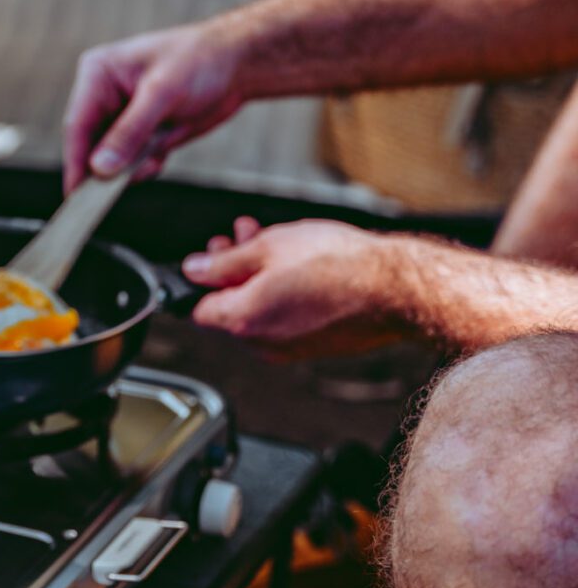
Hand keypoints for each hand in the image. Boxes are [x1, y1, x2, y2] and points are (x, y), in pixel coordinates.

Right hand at [62, 24, 243, 193]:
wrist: (237, 66)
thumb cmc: (200, 62)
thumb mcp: (163, 94)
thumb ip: (130, 132)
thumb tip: (100, 169)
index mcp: (98, 74)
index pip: (77, 125)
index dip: (76, 161)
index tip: (76, 196)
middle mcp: (103, 96)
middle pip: (90, 146)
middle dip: (108, 167)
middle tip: (124, 182)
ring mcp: (121, 116)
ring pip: (110, 159)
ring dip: (130, 167)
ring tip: (156, 156)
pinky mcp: (139, 132)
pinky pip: (130, 162)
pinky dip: (144, 166)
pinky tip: (163, 153)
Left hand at [181, 218, 406, 360]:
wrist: (393, 289)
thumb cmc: (338, 265)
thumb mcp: (269, 246)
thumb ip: (223, 262)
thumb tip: (194, 269)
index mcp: (243, 321)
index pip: (198, 309)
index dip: (201, 279)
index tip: (213, 254)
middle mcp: (262, 344)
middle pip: (229, 309)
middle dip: (232, 271)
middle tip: (242, 238)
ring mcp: (289, 350)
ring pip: (259, 313)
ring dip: (258, 278)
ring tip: (274, 242)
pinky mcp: (314, 348)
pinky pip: (285, 322)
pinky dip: (283, 296)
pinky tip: (299, 266)